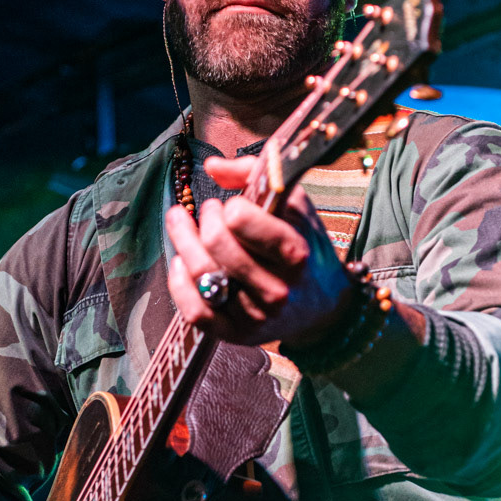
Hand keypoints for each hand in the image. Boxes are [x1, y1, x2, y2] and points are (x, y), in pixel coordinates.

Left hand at [165, 155, 352, 346]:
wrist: (322, 309)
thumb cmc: (306, 249)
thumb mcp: (296, 207)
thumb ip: (257, 175)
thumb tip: (212, 166)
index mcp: (294, 253)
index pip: (241, 220)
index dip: (231, 207)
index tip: (233, 205)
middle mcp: (276, 289)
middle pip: (216, 243)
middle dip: (206, 219)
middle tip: (209, 212)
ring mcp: (254, 316)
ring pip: (201, 274)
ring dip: (183, 240)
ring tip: (183, 224)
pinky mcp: (234, 334)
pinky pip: (194, 310)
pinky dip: (178, 282)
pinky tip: (180, 262)